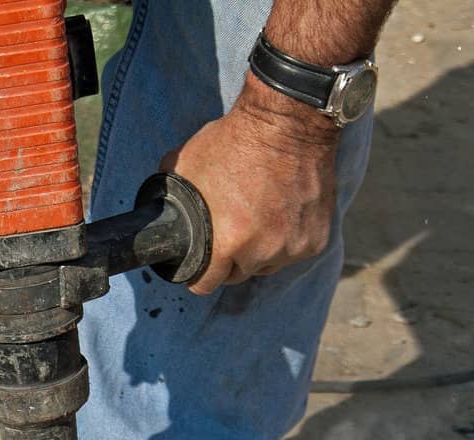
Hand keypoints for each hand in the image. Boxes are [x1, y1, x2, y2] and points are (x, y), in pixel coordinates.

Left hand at [162, 75, 340, 293]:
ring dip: (260, 252)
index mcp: (228, 241)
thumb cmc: (234, 141)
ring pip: (268, 265)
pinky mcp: (317, 239)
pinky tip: (280, 216)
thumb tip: (157, 209)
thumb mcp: (188, 167)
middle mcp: (263, 251)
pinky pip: (294, 252)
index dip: (198, 276)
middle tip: (229, 236)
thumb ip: (171, 196)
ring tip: (255, 223)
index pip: (207, 283)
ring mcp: (293, 247)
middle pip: (239, 274)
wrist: (288, 121)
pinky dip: (287, 241)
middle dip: (230, 261)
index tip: (199, 266)